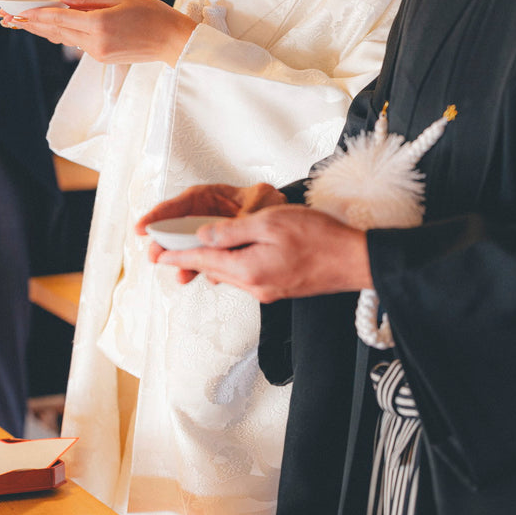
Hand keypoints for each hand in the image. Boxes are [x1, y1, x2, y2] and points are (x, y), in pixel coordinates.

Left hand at [1, 0, 196, 66]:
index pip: (59, 18)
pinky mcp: (101, 58)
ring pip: (64, 38)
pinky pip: (77, 42)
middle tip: (6, 19)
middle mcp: (94, 44)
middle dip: (31, 24)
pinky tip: (49, 28)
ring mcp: (97, 54)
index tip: (17, 10)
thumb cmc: (151, 12)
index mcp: (98, 26)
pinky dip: (63, 33)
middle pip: (55, 31)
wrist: (172, 41)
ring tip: (20, 23)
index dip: (36, 14)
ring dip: (43, 29)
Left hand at [143, 192, 372, 301]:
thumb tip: (204, 235)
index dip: (179, 256)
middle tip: (169, 252)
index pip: (203, 261)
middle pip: (213, 271)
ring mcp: (267, 291)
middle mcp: (254, 286)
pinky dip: (232, 266)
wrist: (355, 261)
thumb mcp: (269, 223)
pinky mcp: (279, 290)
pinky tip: (233, 256)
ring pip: (229, 275)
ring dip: (211, 263)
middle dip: (190, 261)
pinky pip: (246, 277)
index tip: (159, 255)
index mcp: (247, 270)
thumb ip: (232, 231)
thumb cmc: (319, 238)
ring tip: (195, 252)